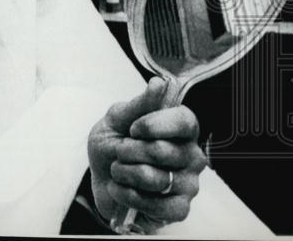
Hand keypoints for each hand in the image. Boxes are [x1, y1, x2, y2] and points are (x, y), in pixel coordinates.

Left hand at [88, 78, 206, 231]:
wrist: (101, 178)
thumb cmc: (113, 144)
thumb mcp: (117, 119)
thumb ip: (139, 104)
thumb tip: (159, 83)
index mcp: (180, 129)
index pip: (184, 121)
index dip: (155, 124)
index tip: (133, 129)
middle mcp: (191, 155)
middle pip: (162, 151)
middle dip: (128, 151)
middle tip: (120, 152)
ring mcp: (188, 184)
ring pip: (155, 179)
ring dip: (124, 174)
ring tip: (118, 170)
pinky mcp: (180, 209)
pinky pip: (158, 206)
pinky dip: (130, 197)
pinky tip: (121, 190)